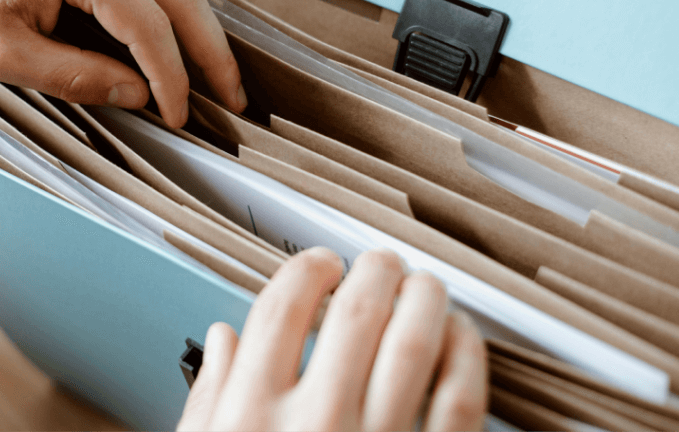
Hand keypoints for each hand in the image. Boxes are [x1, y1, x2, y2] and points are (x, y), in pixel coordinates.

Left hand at [0, 0, 246, 126]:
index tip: (180, 116)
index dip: (172, 79)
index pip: (150, 28)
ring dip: (195, 28)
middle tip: (235, 99)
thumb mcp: (4, 54)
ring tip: (215, 75)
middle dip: (212, 53)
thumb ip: (78, 76)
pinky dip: (167, 3)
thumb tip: (139, 94)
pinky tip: (176, 37)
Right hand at [179, 248, 487, 431]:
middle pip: (356, 311)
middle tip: (381, 263)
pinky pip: (461, 398)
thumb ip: (212, 397)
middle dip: (374, 271)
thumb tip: (222, 337)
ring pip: (416, 341)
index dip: (307, 269)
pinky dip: (466, 355)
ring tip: (424, 285)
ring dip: (425, 298)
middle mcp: (316, 424)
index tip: (320, 264)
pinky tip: (459, 338)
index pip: (282, 307)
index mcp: (251, 416)